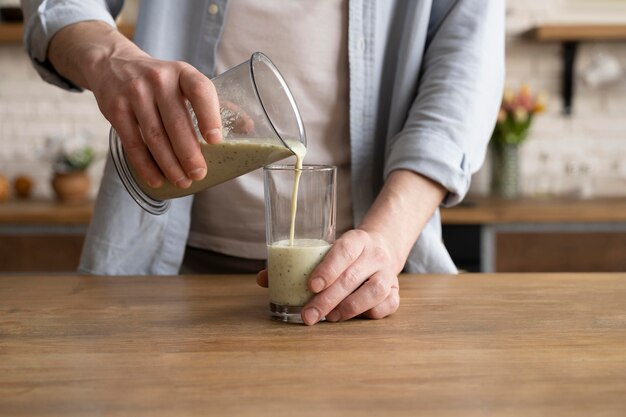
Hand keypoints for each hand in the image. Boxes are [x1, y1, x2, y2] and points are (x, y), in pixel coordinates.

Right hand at [90, 53, 221, 188]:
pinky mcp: (115, 110)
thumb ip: (213, 103)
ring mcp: (134, 94)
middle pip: (176, 122)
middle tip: (200, 174)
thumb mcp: (185, 81)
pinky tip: (157, 179)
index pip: (200, 90)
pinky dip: (146, 165)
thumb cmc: (162, 81)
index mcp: (182, 72)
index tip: (215, 141)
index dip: (209, 116)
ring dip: (170, 164)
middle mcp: (158, 80)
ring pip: (155, 137)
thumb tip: (247, 127)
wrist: (113, 64)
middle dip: (189, 153)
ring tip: (183, 181)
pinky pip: (133, 143)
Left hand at [256, 229, 400, 325]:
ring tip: (329, 317)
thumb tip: (261, 279)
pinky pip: (387, 306)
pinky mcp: (396, 291)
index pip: (344, 251)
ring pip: (374, 292)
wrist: (383, 246)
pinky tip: (352, 316)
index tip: (311, 285)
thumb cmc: (344, 253)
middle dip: (327, 300)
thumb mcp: (325, 250)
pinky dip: (369, 314)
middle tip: (308, 316)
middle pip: (352, 278)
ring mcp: (389, 273)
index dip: (328, 268)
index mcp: (356, 239)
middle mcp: (375, 254)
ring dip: (349, 308)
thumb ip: (295, 264)